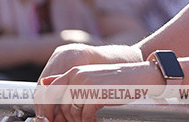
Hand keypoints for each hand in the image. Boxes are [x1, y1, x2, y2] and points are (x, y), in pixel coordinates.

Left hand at [37, 61, 159, 121]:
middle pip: (62, 106)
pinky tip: (99, 117)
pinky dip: (91, 120)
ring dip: (81, 120)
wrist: (143, 75)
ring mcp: (87, 86)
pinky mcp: (96, 95)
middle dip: (68, 118)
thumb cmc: (119, 79)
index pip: (49, 92)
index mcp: (74, 71)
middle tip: (81, 120)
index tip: (50, 119)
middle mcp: (77, 77)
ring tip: (92, 117)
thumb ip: (70, 81)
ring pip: (73, 113)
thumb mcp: (92, 77)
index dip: (46, 109)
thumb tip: (45, 85)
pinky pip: (85, 116)